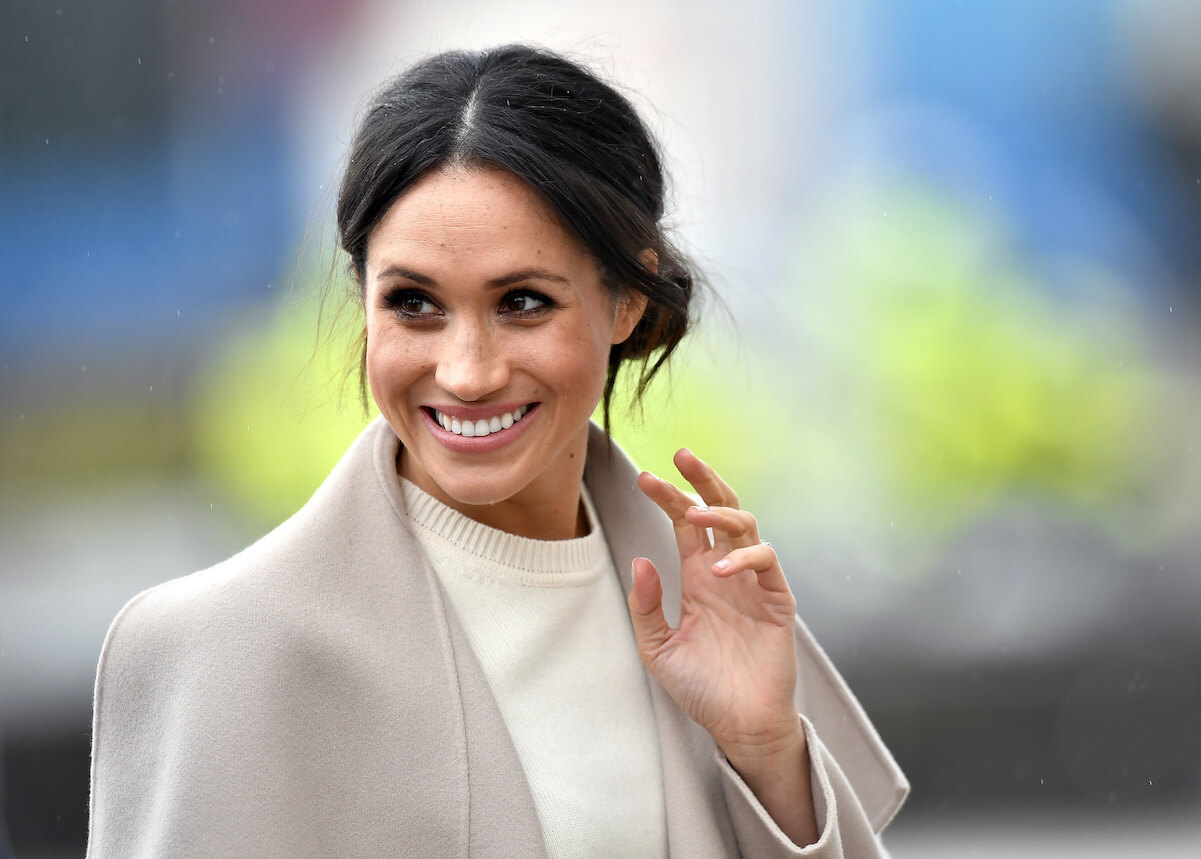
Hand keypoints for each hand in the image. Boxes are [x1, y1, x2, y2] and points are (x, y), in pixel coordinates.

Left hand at [627, 448, 802, 765]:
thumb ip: (645, 607)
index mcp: (697, 575)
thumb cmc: (700, 688)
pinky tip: (719, 569)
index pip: (683, 523)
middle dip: (703, 479)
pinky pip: (766, 561)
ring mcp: (753, 582)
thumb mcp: (657, 649)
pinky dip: (743, 557)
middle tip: (682, 455)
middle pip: (719, 508)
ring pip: (745, 525)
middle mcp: (726, 570)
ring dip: (719, 513)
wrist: (738, 726)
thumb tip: (640, 559)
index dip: (667, 497)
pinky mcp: (777, 600)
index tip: (644, 478)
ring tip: (692, 515)